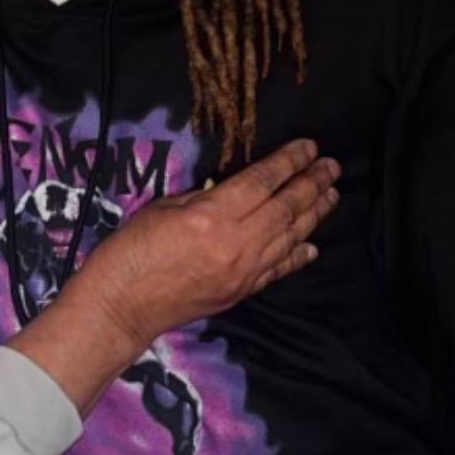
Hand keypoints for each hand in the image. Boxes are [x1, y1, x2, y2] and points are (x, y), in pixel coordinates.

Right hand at [78, 138, 339, 357]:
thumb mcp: (163, 208)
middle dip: (312, 184)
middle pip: (286, 208)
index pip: (263, 182)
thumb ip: (204, 198)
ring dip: (314, 215)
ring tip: (332, 196)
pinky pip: (278, 270)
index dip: (289, 162)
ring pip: (290, 238)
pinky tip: (312, 245)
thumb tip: (232, 192)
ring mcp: (242, 271)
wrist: (121, 305)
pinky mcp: (241, 292)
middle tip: (332, 167)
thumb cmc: (130, 250)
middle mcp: (236, 243)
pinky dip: (297, 255)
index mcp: (212, 215)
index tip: (310, 148)